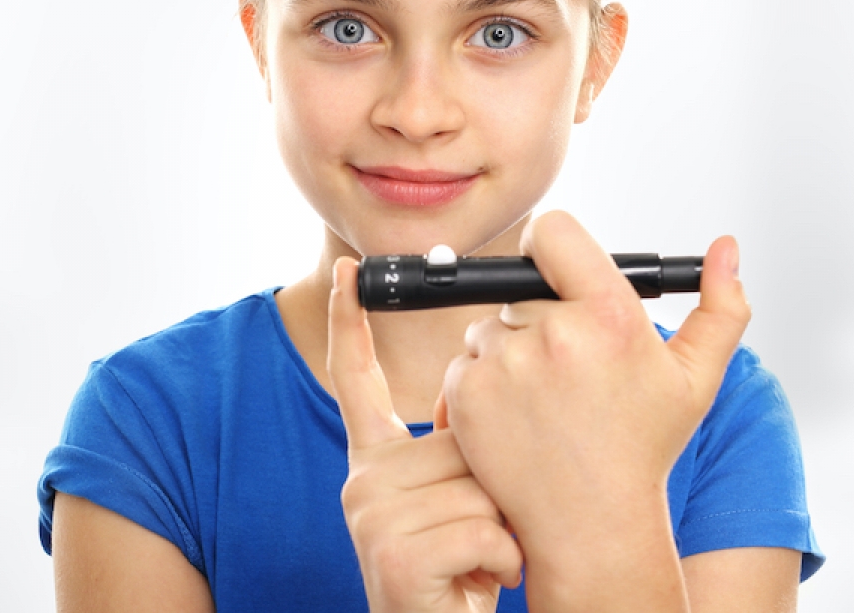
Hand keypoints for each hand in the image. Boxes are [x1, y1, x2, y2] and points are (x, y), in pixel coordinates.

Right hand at [327, 257, 522, 612]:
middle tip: (479, 537)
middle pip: (460, 436)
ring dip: (502, 529)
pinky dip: (502, 562)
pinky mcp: (393, 555)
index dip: (352, 323)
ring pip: (476, 484)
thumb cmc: (464, 576)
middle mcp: (362, 481)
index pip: (356, 379)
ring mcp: (371, 517)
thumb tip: (479, 401)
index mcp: (375, 463)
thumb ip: (454, 450)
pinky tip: (482, 582)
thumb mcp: (457, 503)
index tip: (352, 272)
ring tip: (480, 563)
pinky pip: (481, 529)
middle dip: (492, 485)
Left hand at [440, 212, 750, 604]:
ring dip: (508, 352)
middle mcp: (554, 334)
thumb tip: (726, 246)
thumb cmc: (643, 449)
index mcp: (610, 316)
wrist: (590, 524)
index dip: (551, 245)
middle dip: (539, 319)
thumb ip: (721, 306)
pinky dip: (481, 384)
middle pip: (521, 289)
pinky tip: (515, 418)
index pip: (554, 231)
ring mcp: (504, 363)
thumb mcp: (696, 379)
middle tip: (566, 371)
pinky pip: (463, 362)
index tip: (557, 271)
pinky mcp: (467, 392)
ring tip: (544, 401)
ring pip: (490, 327)